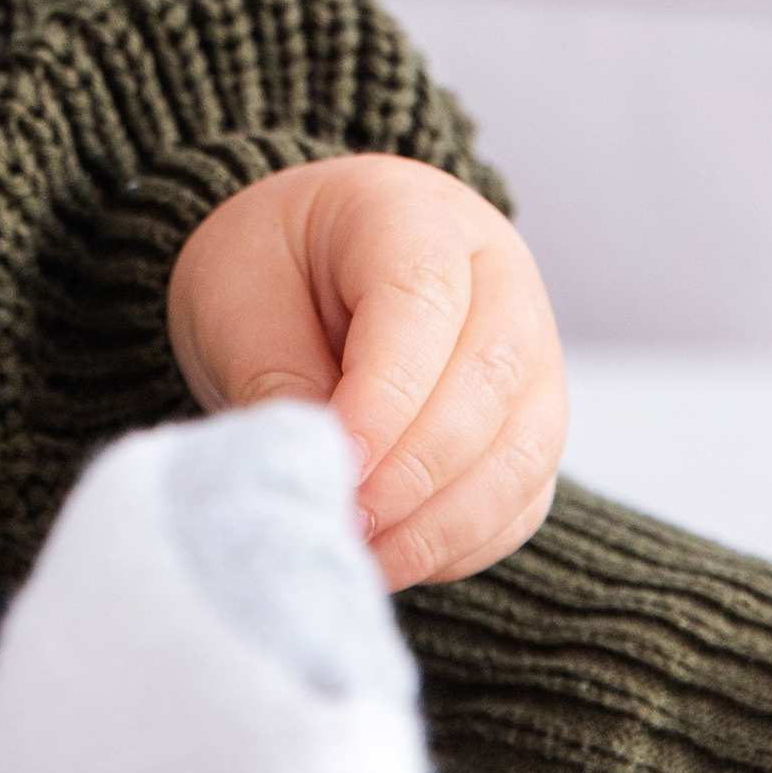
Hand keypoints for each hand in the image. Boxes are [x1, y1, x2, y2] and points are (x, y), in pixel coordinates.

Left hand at [165, 155, 565, 587]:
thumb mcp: (239, 298)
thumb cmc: (270, 268)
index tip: (337, 465)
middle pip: (489, 382)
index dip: (385, 398)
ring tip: (361, 555)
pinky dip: (464, 542)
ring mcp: (531, 350)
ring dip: (443, 522)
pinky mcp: (532, 423)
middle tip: (341, 524)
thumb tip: (319, 480)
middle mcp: (497, 275)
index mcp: (415, 214)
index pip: (423, 303)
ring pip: (523, 449)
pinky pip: (523, 496)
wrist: (304, 265)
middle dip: (414, 472)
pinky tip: (396, 559)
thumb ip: (278, 380)